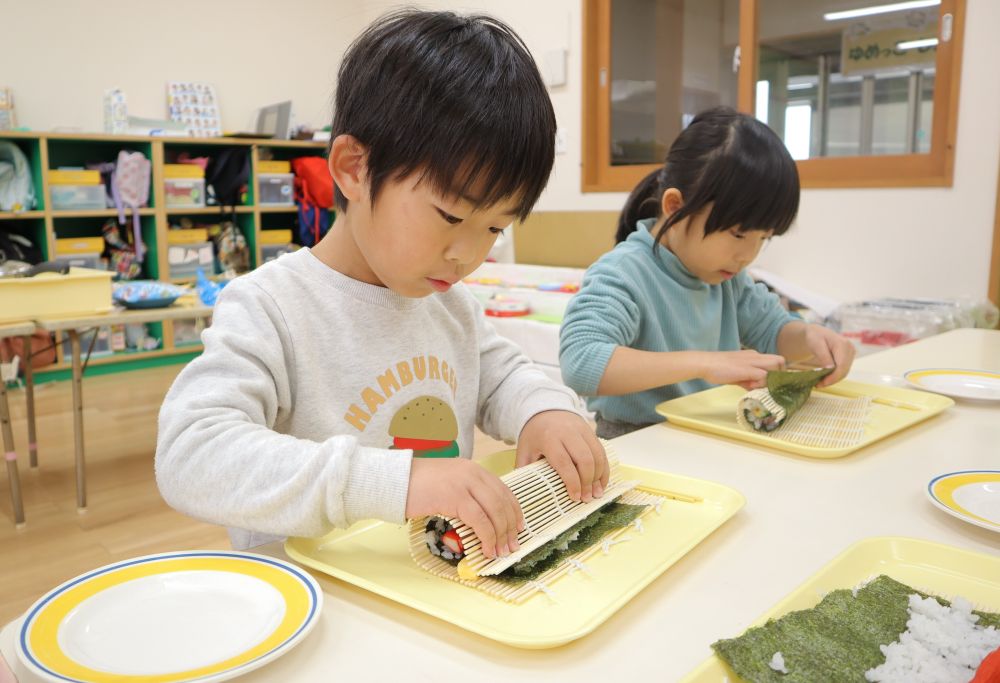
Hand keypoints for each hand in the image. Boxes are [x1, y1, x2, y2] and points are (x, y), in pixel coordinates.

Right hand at [405, 458, 522, 559]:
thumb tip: (482, 521)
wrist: (395, 479)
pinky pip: (480, 520)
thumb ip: (466, 494)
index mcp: (474, 469)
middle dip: (510, 527)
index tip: (518, 528)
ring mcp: (465, 484)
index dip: (514, 511)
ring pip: (495, 512)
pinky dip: (487, 537)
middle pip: (503, 502)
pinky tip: (486, 549)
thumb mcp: (448, 483)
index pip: (504, 490)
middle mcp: (473, 473)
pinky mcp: (455, 497)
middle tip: (511, 546)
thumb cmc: (417, 485)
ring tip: (500, 552)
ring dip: (501, 535)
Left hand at [516, 410, 608, 502]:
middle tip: (586, 498)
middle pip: (584, 459)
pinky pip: (601, 451)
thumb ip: (525, 469)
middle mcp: (568, 432)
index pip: (564, 462)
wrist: (545, 409)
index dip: (572, 482)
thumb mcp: (524, 450)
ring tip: (596, 493)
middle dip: (588, 482)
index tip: (574, 498)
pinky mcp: (591, 431)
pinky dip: (604, 468)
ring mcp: (582, 430)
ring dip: (599, 477)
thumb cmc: (534, 434)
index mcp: (549, 438)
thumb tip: (525, 493)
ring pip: (597, 455)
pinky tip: (601, 482)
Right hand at [699, 350, 785, 389]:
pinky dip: (761, 383)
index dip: (776, 373)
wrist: (705, 363)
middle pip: (780, 360)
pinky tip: (749, 386)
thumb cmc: (717, 369)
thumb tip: (755, 388)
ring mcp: (752, 361)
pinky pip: (764, 375)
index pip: (775, 361)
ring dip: (771, 378)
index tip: (768, 383)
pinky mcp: (747, 369)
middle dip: (779, 375)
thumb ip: (748, 380)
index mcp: (753, 356)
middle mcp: (755, 356)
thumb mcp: (736, 375)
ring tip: (757, 385)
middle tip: (767, 385)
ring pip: (776, 365)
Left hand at [801, 324, 855, 386]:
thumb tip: (831, 368)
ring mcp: (851, 353)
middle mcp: (850, 349)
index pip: (841, 366)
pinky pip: (842, 370)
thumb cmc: (814, 336)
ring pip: (844, 372)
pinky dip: (834, 376)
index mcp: (843, 344)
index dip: (833, 377)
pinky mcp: (849, 358)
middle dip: (831, 380)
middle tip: (818, 385)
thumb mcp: (815, 344)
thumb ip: (823, 355)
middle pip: (844, 371)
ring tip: (819, 383)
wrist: (817, 333)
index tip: (821, 384)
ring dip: (832, 380)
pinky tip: (824, 378)